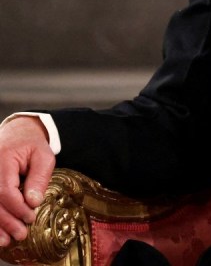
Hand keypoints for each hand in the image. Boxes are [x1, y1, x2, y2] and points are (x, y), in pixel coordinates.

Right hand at [0, 116, 54, 246]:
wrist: (16, 134)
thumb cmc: (31, 145)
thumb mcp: (43, 156)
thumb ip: (39, 177)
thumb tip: (33, 202)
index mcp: (3, 161)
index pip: (5, 191)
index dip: (17, 208)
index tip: (30, 217)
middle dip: (6, 221)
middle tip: (21, 234)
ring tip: (7, 240)